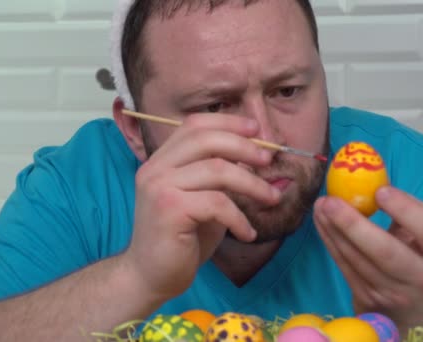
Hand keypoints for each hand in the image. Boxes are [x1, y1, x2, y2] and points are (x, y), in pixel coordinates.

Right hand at [123, 114, 280, 300]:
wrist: (151, 276)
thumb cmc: (181, 239)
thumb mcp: (203, 198)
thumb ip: (218, 175)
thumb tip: (256, 155)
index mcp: (162, 160)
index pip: (194, 125)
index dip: (228, 122)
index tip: (256, 130)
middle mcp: (156, 169)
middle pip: (206, 140)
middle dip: (244, 147)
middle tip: (268, 161)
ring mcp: (159, 188)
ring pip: (217, 170)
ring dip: (252, 184)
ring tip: (271, 199)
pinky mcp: (169, 210)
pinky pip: (217, 203)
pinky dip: (240, 218)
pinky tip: (247, 233)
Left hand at [313, 186, 422, 328]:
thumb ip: (410, 211)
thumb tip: (374, 183)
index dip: (405, 210)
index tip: (381, 190)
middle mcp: (422, 279)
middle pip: (386, 253)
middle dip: (354, 225)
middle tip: (332, 201)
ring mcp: (393, 294)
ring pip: (358, 261)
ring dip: (334, 231)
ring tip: (321, 205)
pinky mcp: (369, 299)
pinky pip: (345, 266)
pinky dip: (330, 242)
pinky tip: (321, 221)